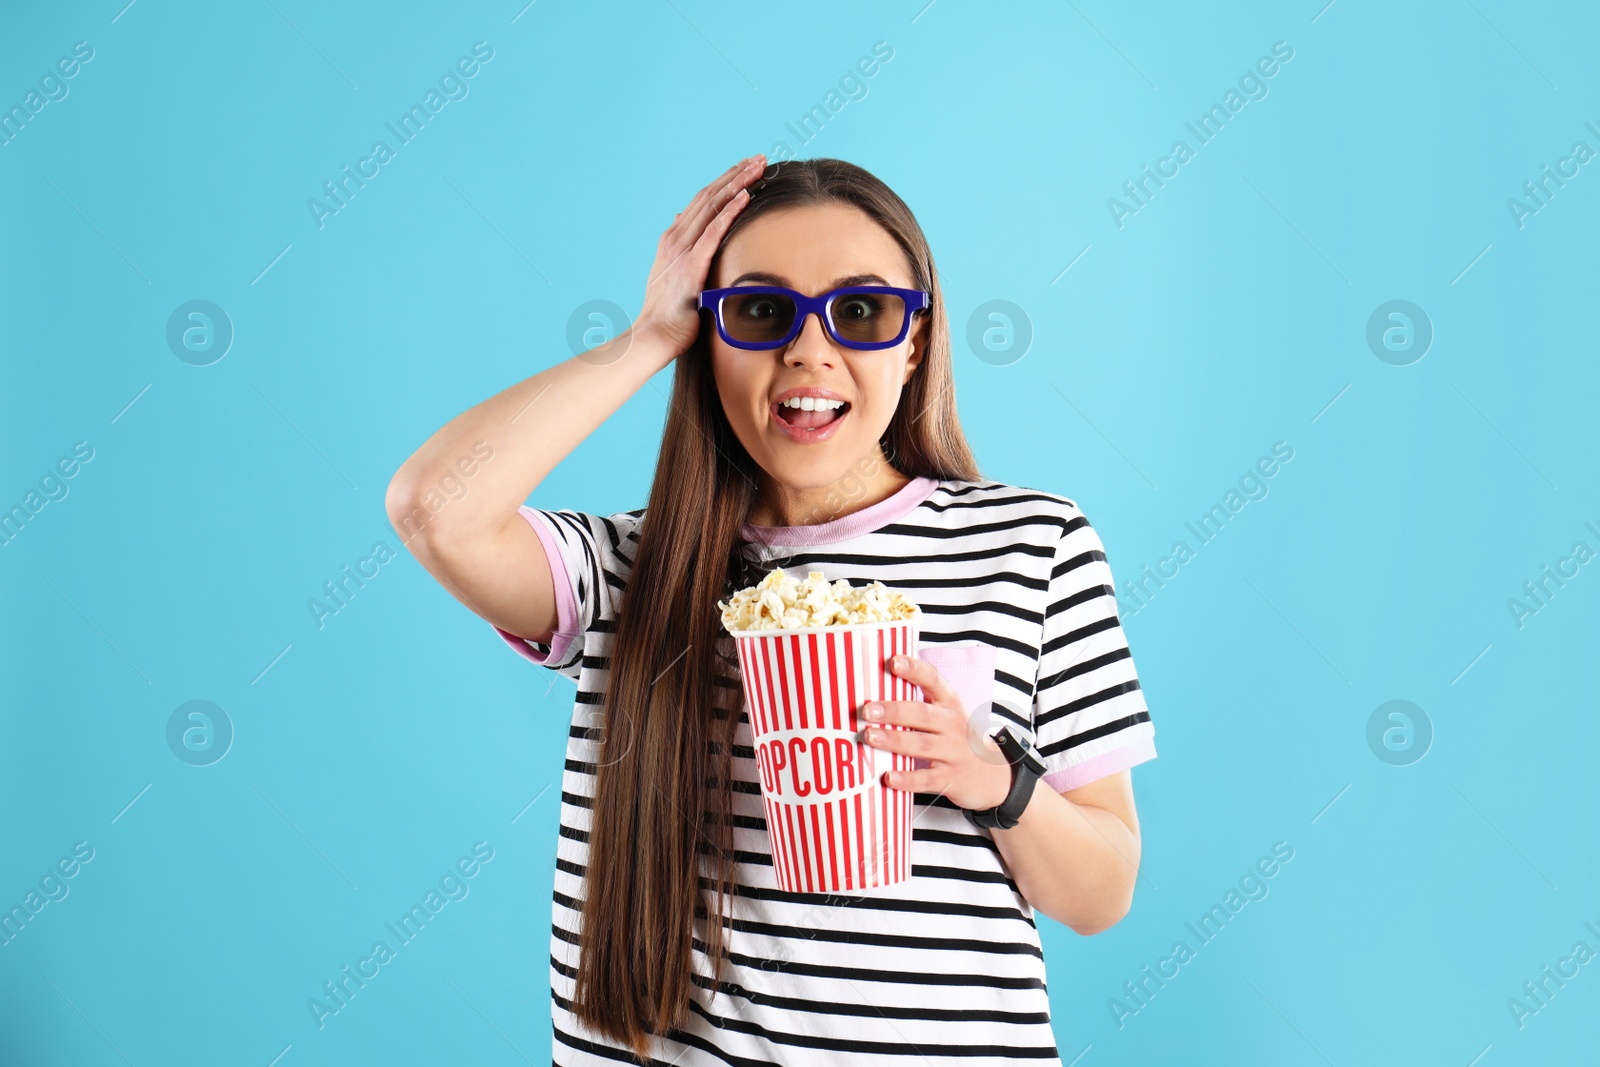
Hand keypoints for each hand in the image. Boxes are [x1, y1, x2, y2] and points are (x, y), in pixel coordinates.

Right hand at [635, 154, 764, 357]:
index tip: (746, 168)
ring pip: (712, 206)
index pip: (703, 201)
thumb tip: (682, 219)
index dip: (725, 181)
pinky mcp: (691, 265)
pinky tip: (745, 196)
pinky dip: (729, 211)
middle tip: (759, 158)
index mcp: (674, 239)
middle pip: (710, 196)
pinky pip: (713, 232)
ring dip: (737, 183)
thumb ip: (680, 247)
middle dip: (736, 174)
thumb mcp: (673, 274)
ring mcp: (682, 250)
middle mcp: (676, 238)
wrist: (654, 335)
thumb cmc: (669, 312)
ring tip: (757, 167)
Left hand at [860, 653, 1014, 810]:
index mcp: (950, 703)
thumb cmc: (957, 736)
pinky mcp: (950, 778)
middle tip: (868, 710)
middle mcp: (953, 725)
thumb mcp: (947, 713)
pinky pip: (927, 779)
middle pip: (923, 714)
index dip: (914, 670)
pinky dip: (907, 779)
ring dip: (894, 740)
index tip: (894, 661)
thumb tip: (874, 690)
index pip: (933, 680)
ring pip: (922, 745)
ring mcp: (953, 752)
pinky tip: (889, 777)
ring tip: (869, 737)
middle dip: (894, 711)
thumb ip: (919, 702)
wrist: (992, 774)